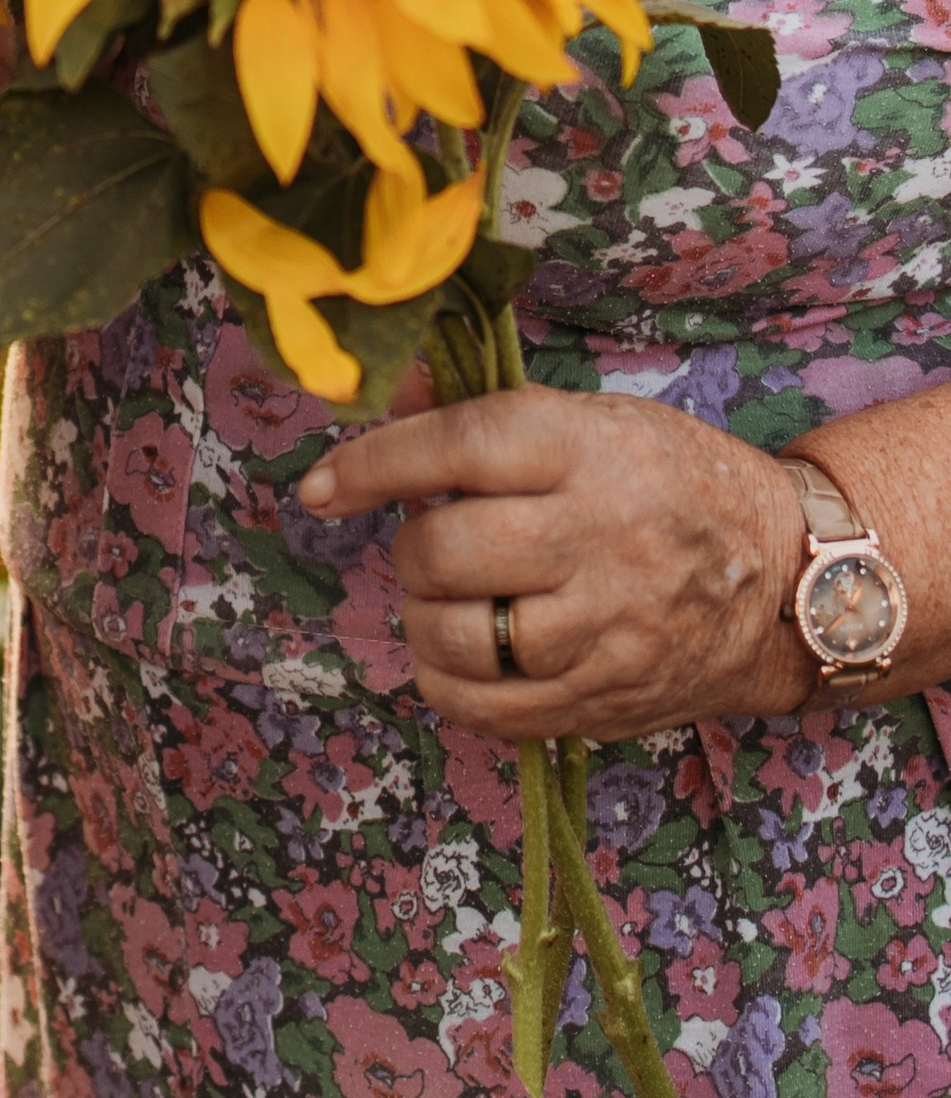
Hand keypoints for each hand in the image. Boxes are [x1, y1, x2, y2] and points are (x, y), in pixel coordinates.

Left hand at [299, 386, 811, 743]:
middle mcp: (595, 538)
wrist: (777, 577)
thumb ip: (477, 411)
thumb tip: (376, 389)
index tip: (321, 487)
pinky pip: (482, 708)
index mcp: (587, 451)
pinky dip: (447, 681)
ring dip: (426, 616)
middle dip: (413, 546)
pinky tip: (466, 652)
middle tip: (439, 541)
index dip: (373, 465)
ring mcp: (602, 630)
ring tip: (455, 595)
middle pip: (444, 551)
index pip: (457, 449)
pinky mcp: (602, 701)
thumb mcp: (589, 418)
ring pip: (455, 636)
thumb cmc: (666, 480)